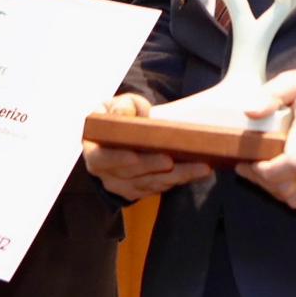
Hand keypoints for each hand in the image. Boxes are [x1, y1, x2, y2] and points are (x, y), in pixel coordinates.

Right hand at [81, 93, 211, 199]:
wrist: (133, 134)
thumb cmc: (125, 116)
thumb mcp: (120, 105)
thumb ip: (121, 107)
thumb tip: (122, 114)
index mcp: (95, 152)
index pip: (102, 159)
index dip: (118, 158)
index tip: (134, 156)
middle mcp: (107, 174)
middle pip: (131, 174)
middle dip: (152, 167)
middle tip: (170, 161)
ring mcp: (124, 186)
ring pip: (151, 183)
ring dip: (176, 176)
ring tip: (199, 167)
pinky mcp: (142, 191)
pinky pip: (162, 187)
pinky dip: (182, 179)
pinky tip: (200, 172)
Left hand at [235, 67, 295, 209]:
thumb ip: (272, 94)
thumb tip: (250, 111)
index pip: (294, 162)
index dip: (267, 170)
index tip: (250, 161)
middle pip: (289, 184)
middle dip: (261, 180)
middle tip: (246, 164)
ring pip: (294, 196)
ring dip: (271, 189)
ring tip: (258, 172)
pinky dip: (287, 193)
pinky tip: (277, 178)